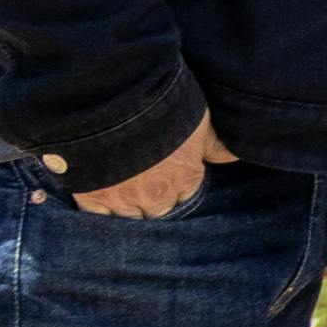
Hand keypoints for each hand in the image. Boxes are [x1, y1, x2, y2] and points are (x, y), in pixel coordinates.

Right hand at [78, 117, 231, 218]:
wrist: (118, 106)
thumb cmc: (165, 109)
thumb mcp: (199, 122)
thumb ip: (214, 145)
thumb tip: (234, 157)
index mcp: (184, 178)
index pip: (185, 197)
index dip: (177, 189)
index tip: (169, 181)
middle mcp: (155, 197)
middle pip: (157, 213)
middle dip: (153, 205)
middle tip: (144, 189)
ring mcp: (122, 201)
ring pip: (129, 220)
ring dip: (127, 212)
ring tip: (121, 198)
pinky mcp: (92, 200)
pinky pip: (98, 219)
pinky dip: (100, 216)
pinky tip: (99, 210)